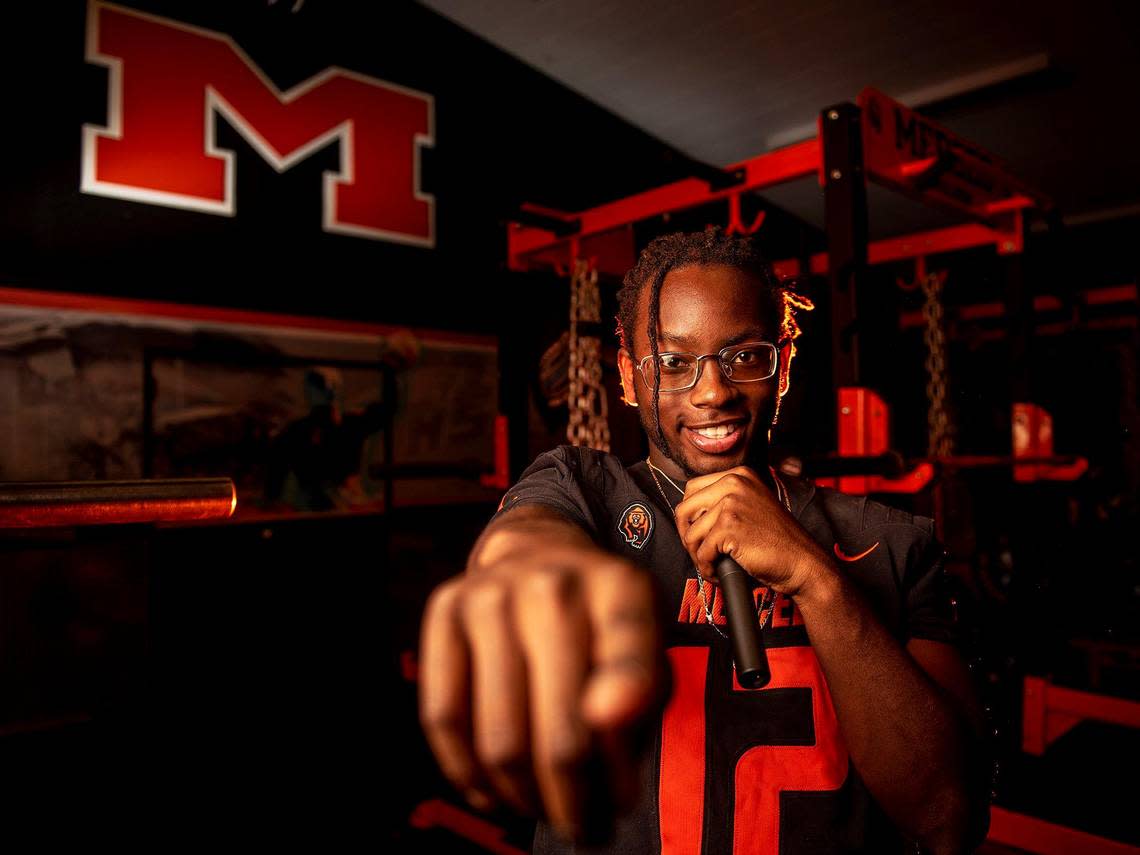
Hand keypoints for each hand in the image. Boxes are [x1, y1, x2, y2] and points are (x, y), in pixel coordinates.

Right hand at [418, 516, 670, 843]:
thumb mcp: (646, 640)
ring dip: (525, 797)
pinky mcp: (444, 610)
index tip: (627, 797)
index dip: (626, 744)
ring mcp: (490, 594)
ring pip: (500, 740)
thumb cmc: (598, 618)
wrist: (535, 553)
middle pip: (562, 735)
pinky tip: (496, 792)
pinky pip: (444, 717)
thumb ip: (642, 685)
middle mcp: (552, 583)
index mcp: (620, 587)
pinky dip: (469, 773)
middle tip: (588, 826)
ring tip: (546, 811)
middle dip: (577, 801)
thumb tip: (606, 721)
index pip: (631, 662)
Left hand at [674, 466, 828, 596]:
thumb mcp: (751, 507)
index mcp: (739, 475)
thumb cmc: (777, 541)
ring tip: (712, 566)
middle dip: (687, 536)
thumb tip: (688, 515)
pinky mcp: (729, 526)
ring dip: (697, 556)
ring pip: (690, 533)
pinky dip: (707, 568)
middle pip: (684, 509)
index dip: (691, 517)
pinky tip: (719, 573)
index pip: (692, 490)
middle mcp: (734, 483)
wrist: (802, 562)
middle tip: (700, 553)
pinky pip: (701, 552)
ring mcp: (731, 503)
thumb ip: (724, 502)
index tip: (698, 534)